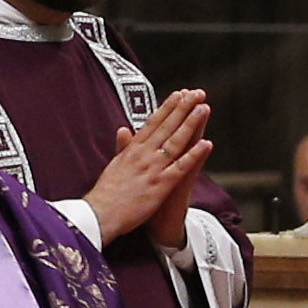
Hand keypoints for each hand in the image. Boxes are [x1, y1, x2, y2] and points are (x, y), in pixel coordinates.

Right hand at [83, 87, 212, 244]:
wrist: (101, 213)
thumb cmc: (107, 192)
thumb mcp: (113, 164)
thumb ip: (123, 146)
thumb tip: (124, 129)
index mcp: (132, 149)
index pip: (152, 123)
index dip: (167, 107)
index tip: (178, 94)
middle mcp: (143, 154)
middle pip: (167, 127)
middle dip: (183, 108)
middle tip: (196, 93)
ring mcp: (153, 168)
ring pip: (176, 141)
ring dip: (191, 124)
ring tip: (203, 108)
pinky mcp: (161, 184)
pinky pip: (181, 167)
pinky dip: (194, 155)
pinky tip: (206, 144)